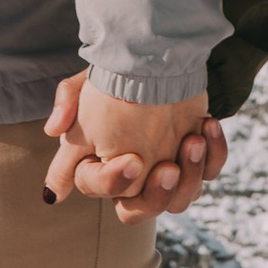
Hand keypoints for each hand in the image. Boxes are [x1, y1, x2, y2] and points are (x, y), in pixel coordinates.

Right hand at [42, 70, 227, 221]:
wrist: (157, 55)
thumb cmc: (114, 76)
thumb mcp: (82, 89)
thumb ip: (67, 111)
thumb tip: (52, 155)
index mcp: (101, 167)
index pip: (99, 191)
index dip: (112, 182)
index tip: (132, 159)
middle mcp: (133, 177)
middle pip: (139, 212)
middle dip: (156, 195)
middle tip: (167, 168)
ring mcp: (167, 171)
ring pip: (180, 200)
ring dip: (190, 173)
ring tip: (193, 140)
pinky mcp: (196, 157)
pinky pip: (211, 171)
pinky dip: (214, 154)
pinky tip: (208, 125)